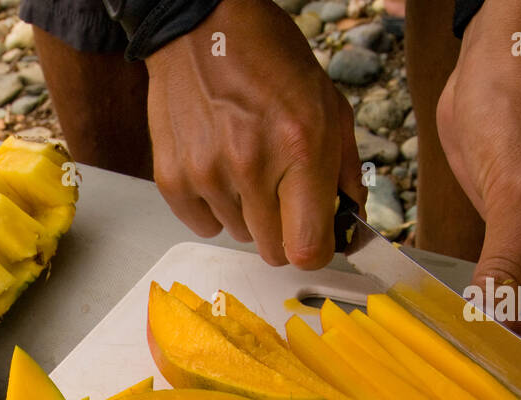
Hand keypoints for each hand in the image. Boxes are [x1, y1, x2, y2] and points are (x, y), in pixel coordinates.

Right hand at [144, 0, 364, 267]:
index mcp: (299, 148)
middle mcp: (251, 166)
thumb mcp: (327, 104)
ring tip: (245, 164)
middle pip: (272, 251)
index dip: (316, 250)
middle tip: (281, 195)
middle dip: (283, 230)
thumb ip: (344, 170)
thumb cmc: (269, 60)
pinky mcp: (173, 177)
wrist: (202, 27)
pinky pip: (202, 224)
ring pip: (238, 234)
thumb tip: (348, 222)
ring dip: (247, 212)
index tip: (316, 238)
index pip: (307, 248)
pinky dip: (213, 208)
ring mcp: (206, 174)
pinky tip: (218, 170)